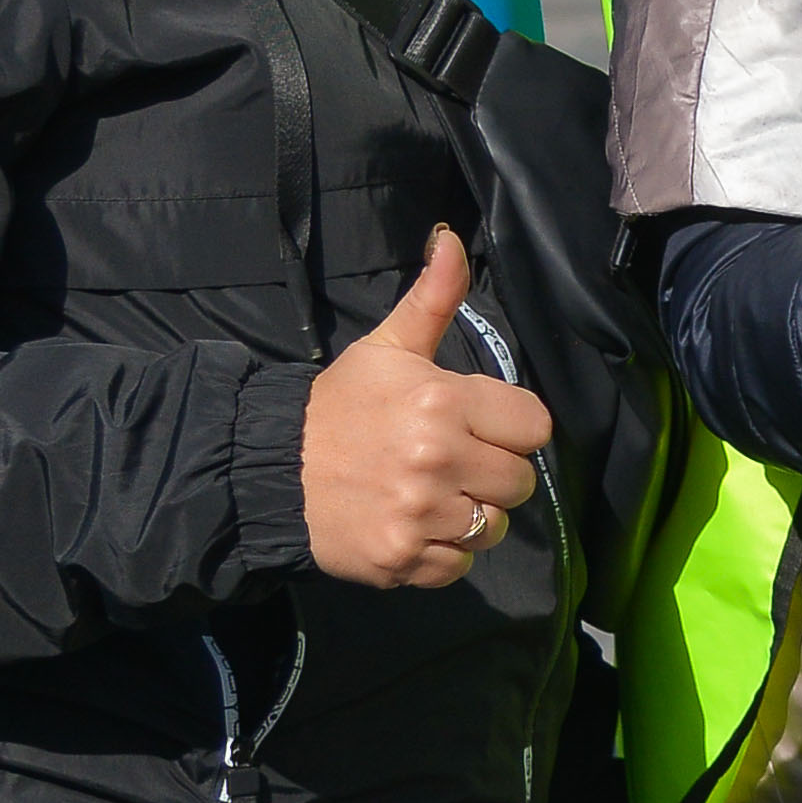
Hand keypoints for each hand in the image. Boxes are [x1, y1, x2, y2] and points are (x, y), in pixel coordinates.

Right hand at [303, 229, 552, 588]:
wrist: (267, 470)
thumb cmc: (338, 407)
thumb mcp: (386, 347)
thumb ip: (433, 298)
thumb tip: (451, 237)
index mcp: (442, 402)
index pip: (533, 426)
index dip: (510, 428)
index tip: (478, 427)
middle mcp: (438, 460)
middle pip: (520, 481)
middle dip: (492, 473)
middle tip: (451, 464)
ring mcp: (421, 515)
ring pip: (496, 526)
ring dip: (472, 515)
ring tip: (432, 496)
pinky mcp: (403, 559)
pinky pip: (461, 565)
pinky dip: (444, 553)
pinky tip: (414, 527)